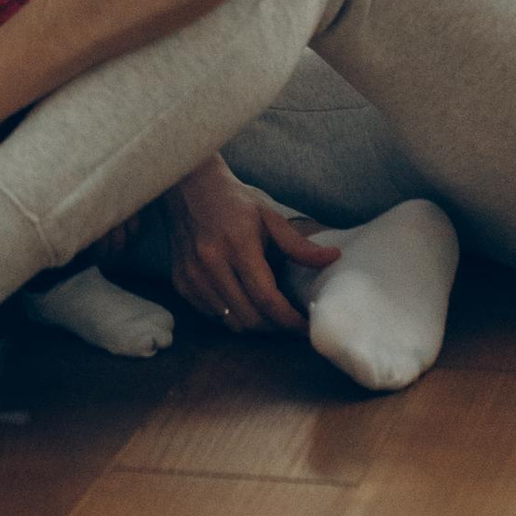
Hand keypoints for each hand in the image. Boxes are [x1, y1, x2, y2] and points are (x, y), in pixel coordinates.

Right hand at [162, 156, 328, 336]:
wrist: (188, 188)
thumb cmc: (235, 202)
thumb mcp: (270, 216)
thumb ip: (299, 245)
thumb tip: (333, 258)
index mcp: (238, 246)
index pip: (267, 298)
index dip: (289, 319)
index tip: (305, 327)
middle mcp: (211, 264)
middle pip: (250, 317)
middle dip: (275, 326)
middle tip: (290, 321)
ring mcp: (193, 276)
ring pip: (230, 322)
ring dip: (254, 323)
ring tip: (269, 313)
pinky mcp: (181, 283)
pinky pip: (212, 315)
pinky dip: (231, 316)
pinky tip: (242, 301)